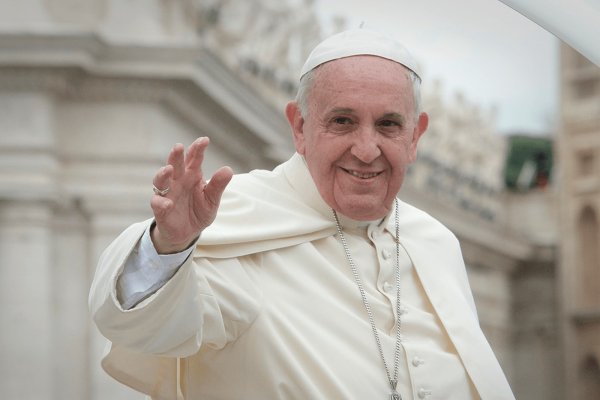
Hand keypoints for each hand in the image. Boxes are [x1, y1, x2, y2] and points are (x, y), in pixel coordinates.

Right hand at [150, 137, 232, 253]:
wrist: (188, 232)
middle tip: (179, 147)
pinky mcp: (160, 209)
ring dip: (163, 174)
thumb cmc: (199, 211)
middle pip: (175, 164)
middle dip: (176, 155)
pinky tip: (169, 203)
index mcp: (192, 175)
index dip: (197, 149)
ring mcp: (167, 194)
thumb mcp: (212, 199)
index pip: (194, 159)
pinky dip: (162, 203)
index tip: (204, 140)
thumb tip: (228, 169)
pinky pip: (158, 203)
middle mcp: (178, 181)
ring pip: (161, 180)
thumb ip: (218, 185)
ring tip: (168, 170)